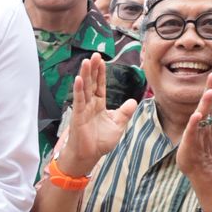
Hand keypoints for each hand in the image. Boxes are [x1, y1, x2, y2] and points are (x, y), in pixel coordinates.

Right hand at [55, 57, 138, 175]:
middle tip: (94, 54)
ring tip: (86, 61)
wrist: (89, 156)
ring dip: (85, 75)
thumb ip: (125, 113)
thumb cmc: (100, 142)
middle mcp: (90, 104)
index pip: (100, 85)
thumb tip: (133, 101)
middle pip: (91, 83)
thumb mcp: (118, 126)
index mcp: (99, 105)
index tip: (101, 60)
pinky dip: (78, 90)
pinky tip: (78, 80)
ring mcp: (83, 109)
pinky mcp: (78, 116)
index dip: (101, 73)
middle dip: (92, 69)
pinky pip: (78, 100)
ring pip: (84, 88)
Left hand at [175, 72, 211, 179]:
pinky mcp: (192, 142)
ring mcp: (200, 133)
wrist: (202, 169)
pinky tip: (196, 115)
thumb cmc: (203, 145)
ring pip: (204, 116)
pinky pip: (193, 131)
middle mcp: (207, 125)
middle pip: (211, 105)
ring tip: (210, 91)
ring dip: (207, 104)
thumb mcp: (208, 125)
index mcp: (209, 120)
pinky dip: (195, 123)